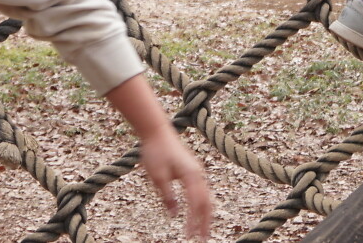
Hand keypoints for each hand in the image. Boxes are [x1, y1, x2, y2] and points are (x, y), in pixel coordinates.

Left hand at [105, 76, 212, 238]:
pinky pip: (200, 191)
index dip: (194, 222)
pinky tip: (196, 213)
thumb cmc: (155, 151)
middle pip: (206, 202)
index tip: (189, 237)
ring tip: (201, 230)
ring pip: (205, 197)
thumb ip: (167, 196)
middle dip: (205, 222)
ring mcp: (196, 171)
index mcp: (191, 175)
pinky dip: (200, 204)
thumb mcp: (157, 177)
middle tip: (203, 239)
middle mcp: (198, 173)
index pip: (196, 204)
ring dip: (204, 214)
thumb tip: (174, 214)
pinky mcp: (191, 170)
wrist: (156, 130)